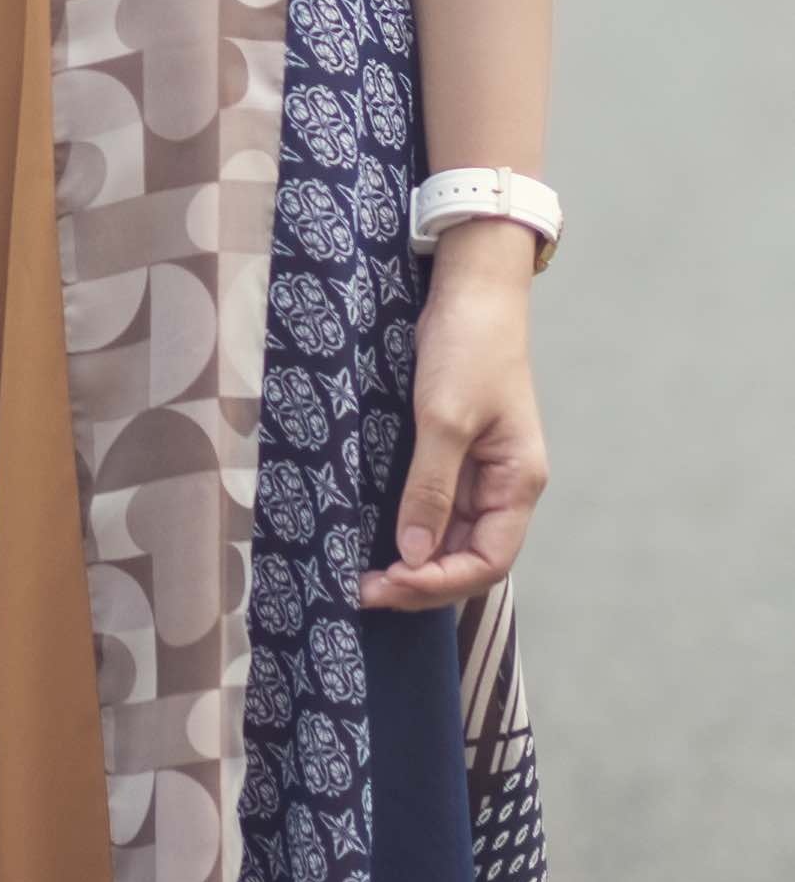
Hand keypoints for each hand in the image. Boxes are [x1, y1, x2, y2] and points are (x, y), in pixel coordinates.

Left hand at [361, 226, 548, 609]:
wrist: (471, 291)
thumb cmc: (468, 348)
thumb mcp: (444, 419)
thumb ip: (431, 488)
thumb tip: (414, 555)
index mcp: (518, 482)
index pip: (487, 560)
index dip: (441, 583)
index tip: (390, 583)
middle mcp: (504, 486)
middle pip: (468, 557)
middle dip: (421, 581)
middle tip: (364, 591)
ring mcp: (480, 472)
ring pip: (449, 538)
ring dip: (413, 563)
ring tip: (365, 576)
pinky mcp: (454, 454)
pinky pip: (436, 508)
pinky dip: (410, 530)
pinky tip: (377, 539)